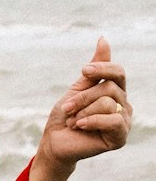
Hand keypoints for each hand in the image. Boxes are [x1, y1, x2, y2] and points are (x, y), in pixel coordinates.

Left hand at [29, 36, 131, 180]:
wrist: (55, 142)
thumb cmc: (66, 115)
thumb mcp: (78, 88)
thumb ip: (94, 69)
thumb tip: (103, 39)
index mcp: (115, 91)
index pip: (118, 72)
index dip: (102, 68)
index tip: (83, 70)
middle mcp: (124, 105)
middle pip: (109, 88)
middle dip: (82, 97)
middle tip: (67, 108)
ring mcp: (124, 121)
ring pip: (108, 103)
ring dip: (83, 111)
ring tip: (74, 121)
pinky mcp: (120, 138)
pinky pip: (113, 121)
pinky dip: (92, 121)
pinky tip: (80, 126)